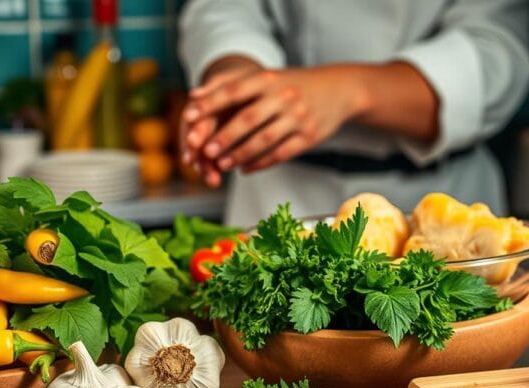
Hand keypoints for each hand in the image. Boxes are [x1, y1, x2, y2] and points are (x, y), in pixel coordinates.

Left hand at [182, 65, 369, 177]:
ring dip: (240, 154)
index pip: (234, 91)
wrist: (339, 90)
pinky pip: (281, 154)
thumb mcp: (267, 77)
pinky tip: (245, 169)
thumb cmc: (294, 84)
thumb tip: (194, 96)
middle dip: (224, 136)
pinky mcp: (310, 137)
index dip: (210, 104)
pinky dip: (260, 164)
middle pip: (248, 119)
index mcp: (269, 79)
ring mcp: (298, 118)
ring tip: (222, 164)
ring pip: (264, 140)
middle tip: (205, 150)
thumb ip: (231, 85)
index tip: (189, 117)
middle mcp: (284, 97)